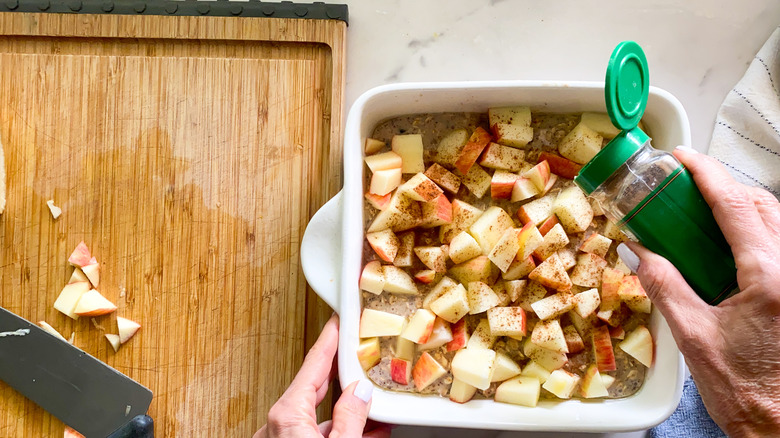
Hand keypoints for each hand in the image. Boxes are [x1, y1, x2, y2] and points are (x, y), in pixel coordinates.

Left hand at [254, 314, 391, 437]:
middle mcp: (276, 425)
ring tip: (375, 406)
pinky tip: (365, 429)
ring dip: (346, 409)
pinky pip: (314, 431)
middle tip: (357, 352)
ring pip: (317, 413)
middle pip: (314, 386)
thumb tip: (360, 393)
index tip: (337, 322)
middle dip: (341, 372)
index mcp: (286, 415)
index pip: (312, 366)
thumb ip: (351, 417)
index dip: (329, 341)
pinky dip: (337, 427)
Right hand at [616, 146, 779, 436]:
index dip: (705, 174)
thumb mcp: (693, 336)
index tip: (681, 158)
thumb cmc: (747, 391)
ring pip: (776, 221)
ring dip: (740, 206)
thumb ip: (664, 285)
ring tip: (702, 210)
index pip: (735, 206)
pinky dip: (753, 231)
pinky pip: (778, 244)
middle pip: (762, 204)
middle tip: (685, 183)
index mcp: (770, 277)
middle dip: (723, 185)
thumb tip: (637, 251)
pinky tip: (726, 245)